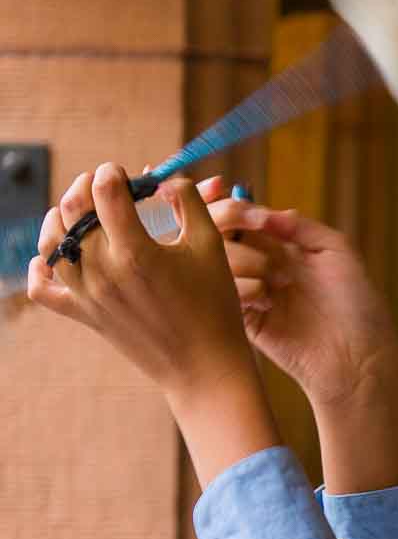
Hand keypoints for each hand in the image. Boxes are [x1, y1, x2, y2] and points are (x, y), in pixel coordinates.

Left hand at [28, 163, 256, 401]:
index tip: (123, 172)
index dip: (112, 173)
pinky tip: (52, 256)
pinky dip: (41, 268)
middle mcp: (103, 271)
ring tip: (78, 211)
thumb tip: (164, 180)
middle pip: (74, 211)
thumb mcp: (212, 247)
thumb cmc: (215, 305)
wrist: (206, 365)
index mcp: (136, 251)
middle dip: (86, 186)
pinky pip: (44, 288)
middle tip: (102, 183)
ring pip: (52, 242)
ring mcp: (88, 294)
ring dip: (60, 217)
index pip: (106, 191)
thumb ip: (189, 202)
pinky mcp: (84, 314)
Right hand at [199, 179, 397, 410]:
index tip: (247, 210)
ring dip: (244, 260)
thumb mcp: (338, 252)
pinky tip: (268, 302)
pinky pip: (223, 292)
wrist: (356, 355)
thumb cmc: (358, 305)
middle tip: (252, 234)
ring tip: (280, 281)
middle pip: (218, 232)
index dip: (234, 207)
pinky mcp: (243, 318)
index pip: (241, 216)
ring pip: (216, 259)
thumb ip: (301, 227)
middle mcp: (261, 264)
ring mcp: (249, 290)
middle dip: (228, 225)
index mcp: (282, 246)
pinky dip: (243, 288)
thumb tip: (264, 212)